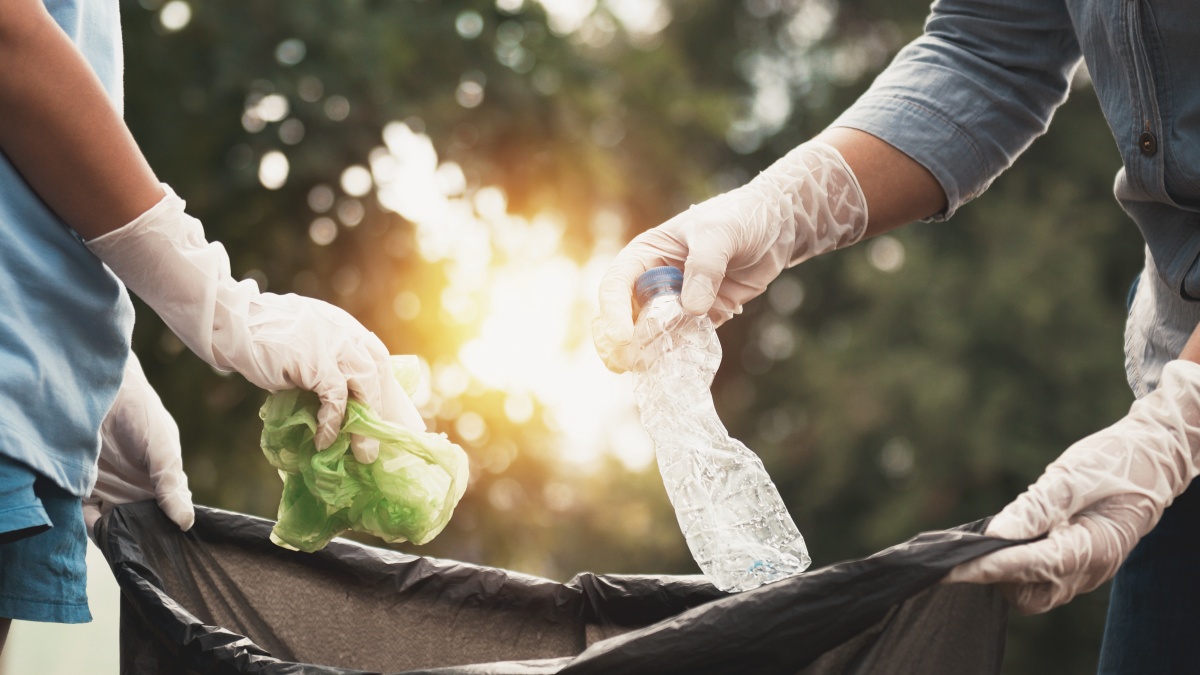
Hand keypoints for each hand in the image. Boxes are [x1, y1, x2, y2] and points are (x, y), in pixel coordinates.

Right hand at [85, 186, 424, 461]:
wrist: (230, 323)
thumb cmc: (260, 339)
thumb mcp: (302, 347)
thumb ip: (322, 366)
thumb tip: (334, 405)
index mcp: (343, 327)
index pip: (377, 359)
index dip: (387, 390)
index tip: (393, 418)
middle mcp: (344, 332)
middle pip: (378, 373)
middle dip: (384, 410)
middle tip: (384, 443)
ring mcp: (333, 343)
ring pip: (365, 385)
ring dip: (364, 423)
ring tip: (361, 454)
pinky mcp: (316, 360)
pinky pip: (335, 397)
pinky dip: (333, 422)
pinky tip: (324, 440)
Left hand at [86, 351, 193, 536]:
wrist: (99, 391)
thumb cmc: (142, 414)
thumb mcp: (163, 449)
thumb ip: (171, 485)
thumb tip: (186, 522)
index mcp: (161, 483)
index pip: (169, 516)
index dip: (170, 534)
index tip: (169, 550)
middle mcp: (136, 491)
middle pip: (141, 526)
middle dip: (142, 541)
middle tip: (143, 554)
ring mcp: (110, 492)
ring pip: (115, 526)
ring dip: (117, 537)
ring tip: (122, 545)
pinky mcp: (83, 490)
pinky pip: (86, 517)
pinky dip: (92, 527)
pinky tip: (99, 528)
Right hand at [592, 142, 867, 372]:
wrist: (777, 227)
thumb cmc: (740, 217)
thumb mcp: (720, 234)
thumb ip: (704, 267)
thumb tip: (690, 309)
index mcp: (646, 254)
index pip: (616, 285)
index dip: (614, 312)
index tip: (624, 337)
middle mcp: (653, 280)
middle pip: (625, 316)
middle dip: (621, 342)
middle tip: (626, 365)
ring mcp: (675, 302)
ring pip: (650, 334)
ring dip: (647, 355)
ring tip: (650, 374)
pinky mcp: (699, 318)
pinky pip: (682, 341)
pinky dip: (678, 356)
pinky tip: (678, 370)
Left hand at [945, 360, 1199, 613]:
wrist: (1151, 462)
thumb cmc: (1115, 462)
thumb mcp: (1076, 475)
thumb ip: (1040, 506)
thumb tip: (998, 533)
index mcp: (1094, 547)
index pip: (1034, 566)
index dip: (992, 567)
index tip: (955, 567)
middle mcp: (1090, 570)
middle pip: (1029, 595)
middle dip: (997, 576)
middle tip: (975, 543)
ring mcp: (1085, 572)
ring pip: (1032, 593)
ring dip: (1005, 573)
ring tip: (992, 538)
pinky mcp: (1076, 566)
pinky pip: (1040, 580)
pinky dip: (1016, 567)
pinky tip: (1008, 539)